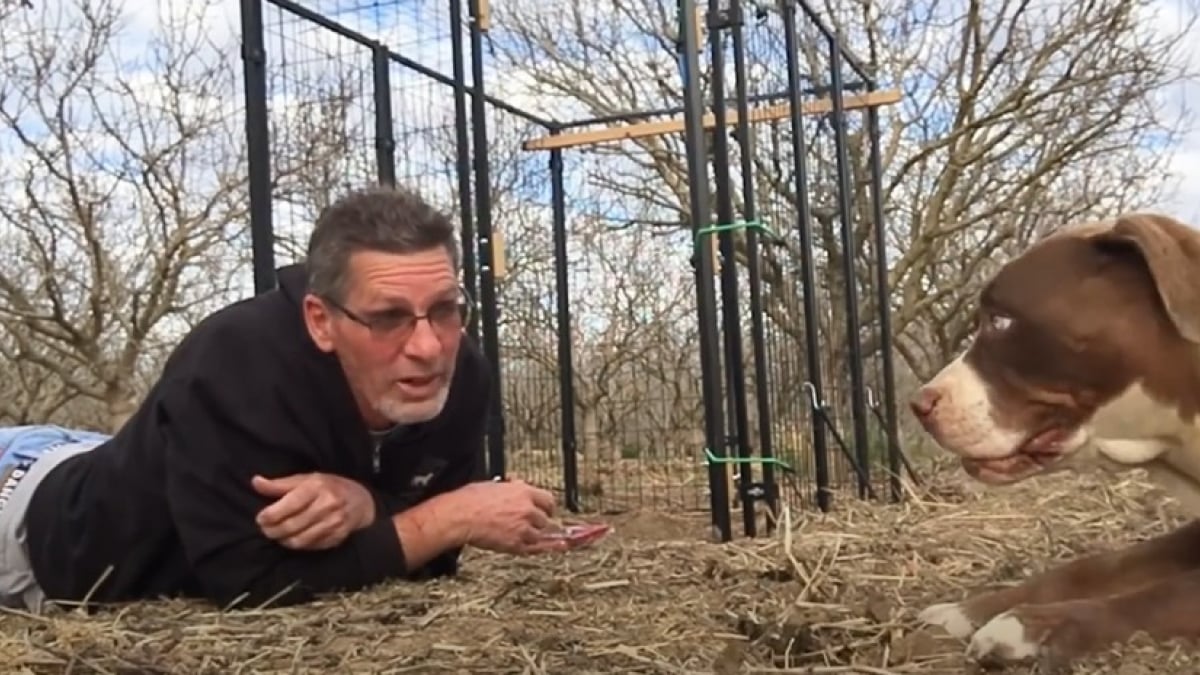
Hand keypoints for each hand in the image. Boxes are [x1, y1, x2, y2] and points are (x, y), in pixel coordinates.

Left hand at [251, 472, 375, 550]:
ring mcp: (334, 523)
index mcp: (317, 487)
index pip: (289, 504)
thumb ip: (280, 484)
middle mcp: (327, 504)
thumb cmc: (329, 487)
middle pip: (292, 525)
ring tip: (277, 535)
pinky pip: (311, 546)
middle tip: (265, 530)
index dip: (270, 515)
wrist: (361, 501)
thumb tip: (256, 482)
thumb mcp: (306, 479)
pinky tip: (293, 538)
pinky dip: (298, 545)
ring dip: (283, 540)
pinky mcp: (337, 537)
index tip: (260, 518)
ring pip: (300, 540)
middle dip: (273, 530)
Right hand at [448, 479, 567, 555]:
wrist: (460, 516)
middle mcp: (527, 510)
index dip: (547, 507)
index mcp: (523, 492)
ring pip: (539, 535)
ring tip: (523, 535)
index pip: (548, 500)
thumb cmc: (470, 500)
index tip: (546, 510)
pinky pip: (532, 548)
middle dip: (538, 522)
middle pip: (545, 519)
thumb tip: (515, 486)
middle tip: (532, 524)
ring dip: (533, 535)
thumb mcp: (494, 485)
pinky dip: (537, 548)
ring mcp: (523, 528)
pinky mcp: (515, 544)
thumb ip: (511, 488)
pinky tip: (544, 548)